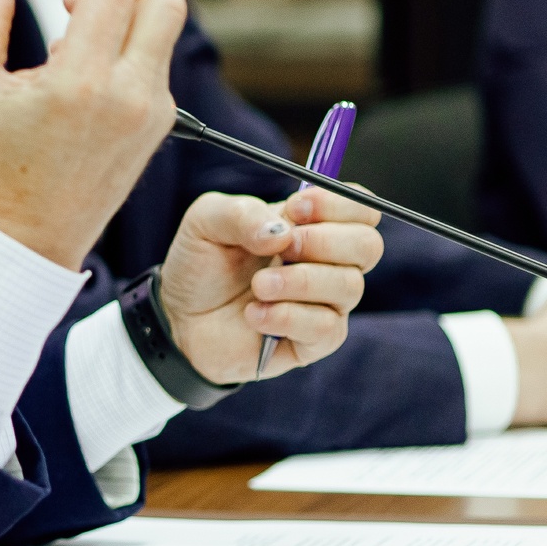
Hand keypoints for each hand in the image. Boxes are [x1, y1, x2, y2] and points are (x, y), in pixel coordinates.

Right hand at [0, 0, 185, 269]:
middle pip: (164, 0)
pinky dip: (131, 34)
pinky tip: (86, 46)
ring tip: (80, 2)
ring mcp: (151, 111)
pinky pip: (156, 58)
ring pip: (166, 27)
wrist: (31, 234)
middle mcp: (127, 96)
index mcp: (79, 85)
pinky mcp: (159, 123)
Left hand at [159, 188, 382, 382]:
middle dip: (323, 242)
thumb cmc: (200, 266)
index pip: (360, 208)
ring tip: (257, 287)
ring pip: (349, 287)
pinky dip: (287, 317)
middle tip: (281, 249)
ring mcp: (324, 304)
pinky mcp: (313, 342)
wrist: (178, 318)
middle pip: (368, 245)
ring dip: (298, 282)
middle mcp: (327, 263)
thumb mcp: (206, 222)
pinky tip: (254, 315)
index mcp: (309, 226)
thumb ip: (242, 213)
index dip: (338, 203)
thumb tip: (282, 232)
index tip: (295, 209)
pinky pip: (326, 328)